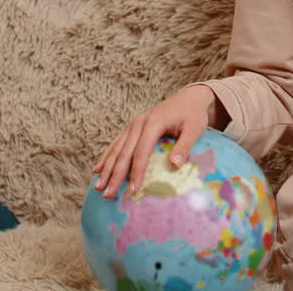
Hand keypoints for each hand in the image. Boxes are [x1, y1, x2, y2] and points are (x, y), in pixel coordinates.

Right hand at [91, 84, 220, 198]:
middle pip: (124, 153)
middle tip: (106, 194)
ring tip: (97, 186)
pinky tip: (98, 169)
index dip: (136, 172)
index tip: (133, 190)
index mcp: (153, 123)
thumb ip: (184, 146)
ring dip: (106, 168)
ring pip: (116, 148)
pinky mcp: (132, 126)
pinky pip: (117, 143)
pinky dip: (107, 156)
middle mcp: (139, 122)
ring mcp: (134, 124)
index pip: (141, 152)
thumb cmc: (194, 114)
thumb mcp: (195, 129)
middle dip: (114, 175)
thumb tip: (174, 166)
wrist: (189, 97)